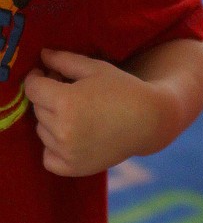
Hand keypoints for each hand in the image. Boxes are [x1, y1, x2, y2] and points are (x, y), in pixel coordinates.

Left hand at [23, 49, 160, 175]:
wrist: (149, 121)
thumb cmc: (124, 90)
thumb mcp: (95, 69)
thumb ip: (64, 60)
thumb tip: (42, 54)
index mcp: (66, 102)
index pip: (32, 88)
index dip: (37, 77)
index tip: (45, 74)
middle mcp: (62, 129)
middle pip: (37, 109)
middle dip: (47, 98)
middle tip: (67, 91)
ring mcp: (67, 151)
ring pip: (42, 131)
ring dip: (51, 121)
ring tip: (75, 113)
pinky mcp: (74, 168)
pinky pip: (48, 158)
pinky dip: (54, 148)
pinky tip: (70, 137)